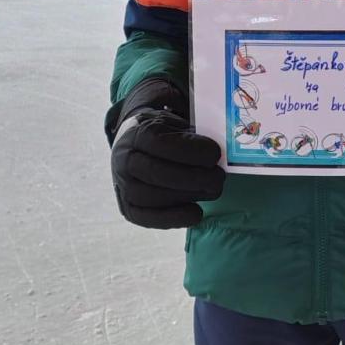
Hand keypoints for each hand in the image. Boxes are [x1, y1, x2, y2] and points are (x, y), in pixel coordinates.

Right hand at [111, 107, 224, 227]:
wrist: (134, 147)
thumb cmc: (163, 136)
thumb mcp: (174, 125)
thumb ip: (192, 136)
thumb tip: (221, 152)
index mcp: (135, 134)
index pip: (160, 143)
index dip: (190, 150)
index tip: (215, 154)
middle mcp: (124, 160)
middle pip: (156, 173)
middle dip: (193, 177)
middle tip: (218, 177)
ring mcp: (123, 186)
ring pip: (152, 197)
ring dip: (188, 196)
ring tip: (212, 190)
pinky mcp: (128, 208)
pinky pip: (148, 218)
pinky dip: (174, 219)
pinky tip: (197, 212)